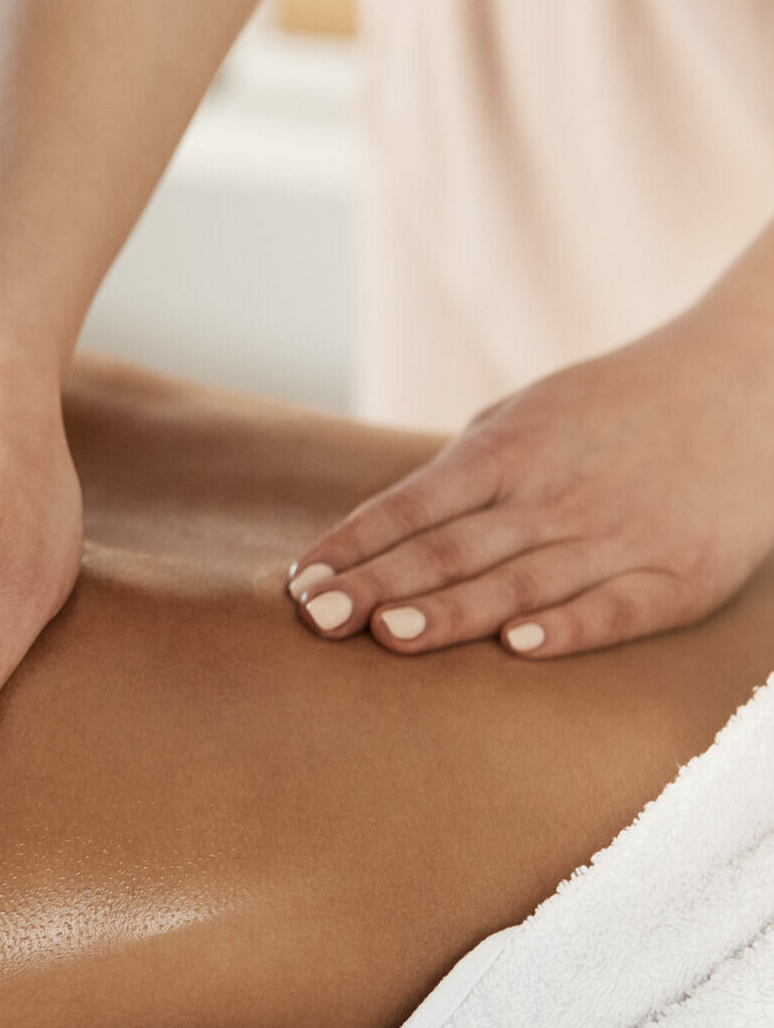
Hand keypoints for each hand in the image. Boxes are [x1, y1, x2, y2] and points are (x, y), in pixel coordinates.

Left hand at [286, 299, 773, 657]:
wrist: (753, 380)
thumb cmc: (615, 407)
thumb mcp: (528, 415)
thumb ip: (462, 471)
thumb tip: (386, 529)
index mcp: (507, 451)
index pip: (409, 507)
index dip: (352, 546)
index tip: (299, 584)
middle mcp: (553, 494)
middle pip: (449, 549)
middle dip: (377, 585)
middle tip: (317, 619)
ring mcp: (616, 536)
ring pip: (519, 583)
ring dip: (451, 612)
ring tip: (387, 635)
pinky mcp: (680, 575)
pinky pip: (618, 608)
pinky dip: (572, 627)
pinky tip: (521, 646)